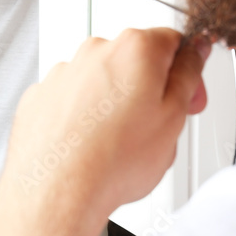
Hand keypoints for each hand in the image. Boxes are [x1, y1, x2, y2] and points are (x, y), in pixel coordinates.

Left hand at [0, 28, 209, 235]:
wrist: (56, 192)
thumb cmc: (113, 160)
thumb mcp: (173, 118)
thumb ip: (188, 75)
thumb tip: (194, 52)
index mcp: (135, 49)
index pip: (174, 42)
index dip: (188, 74)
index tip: (190, 98)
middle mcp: (95, 51)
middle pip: (136, 61)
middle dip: (151, 90)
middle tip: (157, 128)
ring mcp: (64, 73)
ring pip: (103, 81)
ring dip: (116, 104)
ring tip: (120, 146)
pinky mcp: (41, 96)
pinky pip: (71, 99)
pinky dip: (83, 116)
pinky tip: (92, 146)